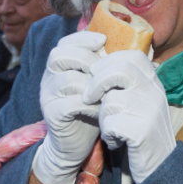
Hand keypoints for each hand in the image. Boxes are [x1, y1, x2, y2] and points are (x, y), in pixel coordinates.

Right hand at [34, 31, 106, 183]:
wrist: (75, 145)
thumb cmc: (90, 110)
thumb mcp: (98, 85)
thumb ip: (105, 67)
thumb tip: (134, 47)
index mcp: (59, 67)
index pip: (65, 43)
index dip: (83, 38)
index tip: (104, 40)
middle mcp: (49, 78)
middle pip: (59, 55)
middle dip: (86, 58)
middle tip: (104, 69)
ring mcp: (48, 96)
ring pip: (67, 79)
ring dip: (93, 84)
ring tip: (108, 91)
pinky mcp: (52, 114)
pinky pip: (71, 103)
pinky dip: (91, 105)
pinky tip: (102, 109)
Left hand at [83, 50, 175, 183]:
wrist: (160, 166)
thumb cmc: (142, 131)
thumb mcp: (140, 102)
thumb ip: (127, 83)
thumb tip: (97, 63)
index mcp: (154, 82)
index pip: (132, 56)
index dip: (108, 61)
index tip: (96, 74)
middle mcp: (156, 92)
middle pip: (120, 69)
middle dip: (96, 82)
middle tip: (88, 97)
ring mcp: (151, 111)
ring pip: (111, 100)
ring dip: (102, 116)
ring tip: (111, 127)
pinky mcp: (142, 131)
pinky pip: (111, 123)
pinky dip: (108, 134)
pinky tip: (116, 141)